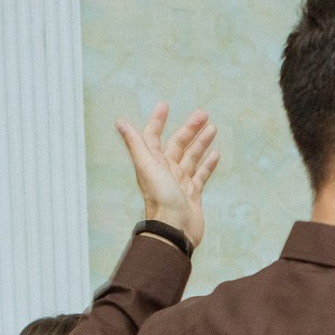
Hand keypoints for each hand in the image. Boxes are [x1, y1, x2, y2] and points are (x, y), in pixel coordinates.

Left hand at [115, 102, 218, 250]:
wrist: (175, 229)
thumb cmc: (161, 199)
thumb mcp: (147, 167)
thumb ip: (135, 144)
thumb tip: (120, 122)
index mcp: (153, 162)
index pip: (153, 136)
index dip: (158, 121)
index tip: (165, 105)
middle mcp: (166, 170)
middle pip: (178, 144)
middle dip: (189, 128)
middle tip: (203, 114)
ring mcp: (180, 182)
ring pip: (192, 157)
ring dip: (201, 142)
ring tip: (212, 128)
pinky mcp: (193, 194)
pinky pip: (201, 175)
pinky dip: (208, 164)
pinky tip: (215, 154)